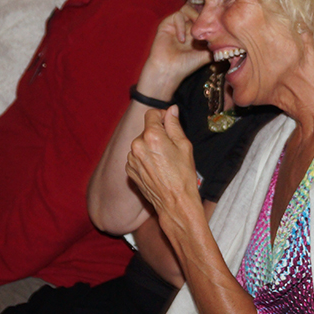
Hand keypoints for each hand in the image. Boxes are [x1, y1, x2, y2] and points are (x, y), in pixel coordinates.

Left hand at [125, 106, 201, 225]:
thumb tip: (171, 110)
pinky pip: (137, 157)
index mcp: (151, 136)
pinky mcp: (129, 170)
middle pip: (146, 130)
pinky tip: (157, 169)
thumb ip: (174, 125)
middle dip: (157, 134)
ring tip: (164, 161)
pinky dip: (145, 159)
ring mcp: (131, 159)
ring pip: (141, 144)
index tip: (169, 123)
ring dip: (150, 147)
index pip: (151, 114)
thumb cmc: (183, 176)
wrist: (175, 203)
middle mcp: (137, 146)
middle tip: (171, 148)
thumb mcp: (184, 146)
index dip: (162, 116)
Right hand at [136, 5, 211, 99]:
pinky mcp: (167, 24)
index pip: (205, 17)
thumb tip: (231, 40)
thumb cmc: (186, 65)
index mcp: (197, 32)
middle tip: (208, 23)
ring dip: (194, 16)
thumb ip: (216, 46)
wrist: (169, 70)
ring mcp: (177, 25)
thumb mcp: (206, 55)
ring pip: (188, 8)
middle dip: (204, 14)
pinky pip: (177, 15)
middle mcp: (187, 26)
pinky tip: (182, 39)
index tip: (218, 21)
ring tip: (196, 30)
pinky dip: (181, 25)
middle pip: (197, 9)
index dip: (211, 16)